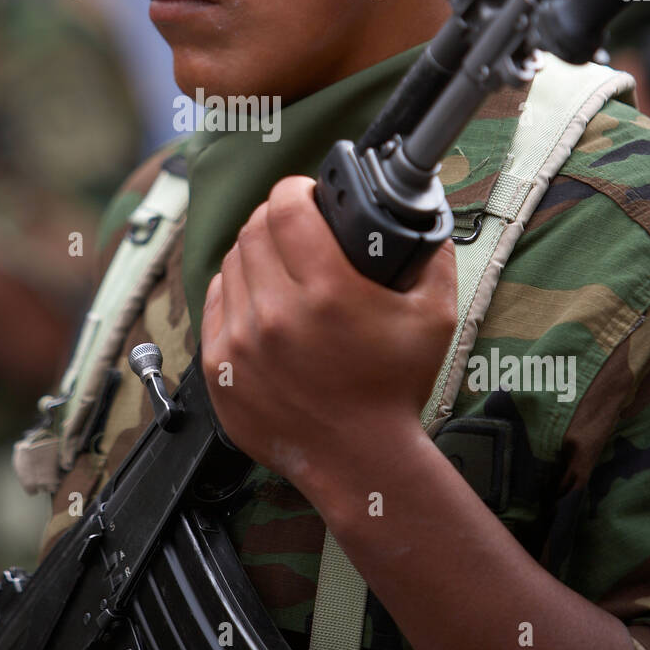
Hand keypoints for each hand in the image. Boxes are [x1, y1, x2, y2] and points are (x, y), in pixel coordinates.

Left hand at [200, 175, 455, 495]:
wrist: (359, 460)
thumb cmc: (395, 387)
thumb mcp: (435, 316)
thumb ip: (431, 255)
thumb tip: (420, 210)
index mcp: (328, 293)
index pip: (285, 207)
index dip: (295, 190)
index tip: (306, 194)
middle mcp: (276, 314)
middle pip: (254, 228)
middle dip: (276, 217)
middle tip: (297, 227)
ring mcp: (240, 341)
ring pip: (231, 262)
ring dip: (254, 252)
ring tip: (280, 264)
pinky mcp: (218, 365)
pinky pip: (214, 300)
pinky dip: (235, 290)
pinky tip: (260, 298)